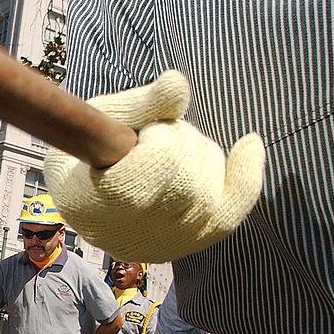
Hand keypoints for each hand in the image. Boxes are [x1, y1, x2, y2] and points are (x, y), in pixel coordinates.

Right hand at [44, 70, 264, 262]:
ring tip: (173, 147)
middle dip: (181, 143)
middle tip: (158, 133)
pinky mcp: (184, 245)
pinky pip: (227, 218)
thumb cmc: (93, 144)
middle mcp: (120, 238)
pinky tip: (250, 145)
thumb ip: (139, 104)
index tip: (143, 132)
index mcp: (83, 205)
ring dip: (201, 154)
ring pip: (207, 195)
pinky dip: (244, 179)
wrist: (92, 186)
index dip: (157, 146)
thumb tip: (177, 85)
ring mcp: (155, 248)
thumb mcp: (102, 115)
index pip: (140, 185)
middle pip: (182, 188)